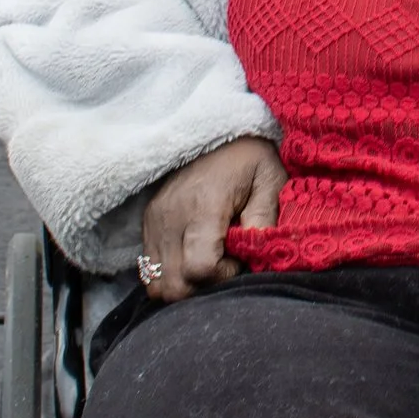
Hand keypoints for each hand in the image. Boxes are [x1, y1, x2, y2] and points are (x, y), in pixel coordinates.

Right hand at [138, 136, 283, 301]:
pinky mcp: (148, 222)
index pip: (200, 268)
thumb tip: (258, 256)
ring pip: (157, 284)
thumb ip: (265, 218)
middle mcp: (171, 217)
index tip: (240, 258)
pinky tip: (193, 255)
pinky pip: (149, 269)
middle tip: (226, 263)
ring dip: (185, 283)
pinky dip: (170, 273)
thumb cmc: (249, 158)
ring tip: (209, 261)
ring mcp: (155, 221)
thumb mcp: (270, 179)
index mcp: (204, 206)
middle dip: (204, 286)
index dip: (224, 275)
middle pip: (175, 285)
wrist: (217, 131)